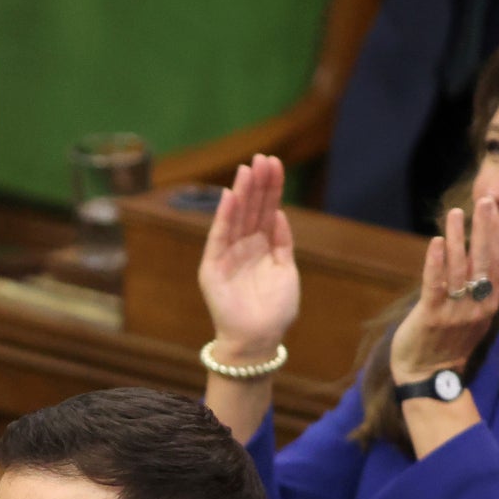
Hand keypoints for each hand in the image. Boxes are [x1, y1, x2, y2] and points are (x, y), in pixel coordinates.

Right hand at [198, 154, 300, 360]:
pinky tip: (230, 197)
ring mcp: (227, 255)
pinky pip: (218, 238)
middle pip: (251, 209)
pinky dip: (224, 218)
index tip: (274, 163)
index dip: (270, 188)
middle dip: (257, 184)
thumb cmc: (275, 311)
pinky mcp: (212, 268)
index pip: (266, 210)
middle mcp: (243, 246)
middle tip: (262, 158)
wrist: (259, 340)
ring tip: (247, 169)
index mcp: (262, 246)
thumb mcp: (286, 270)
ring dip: (241, 194)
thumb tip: (279, 214)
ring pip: (236, 218)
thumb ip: (281, 242)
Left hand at [385, 200, 498, 382]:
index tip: (495, 210)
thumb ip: (479, 290)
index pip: (497, 263)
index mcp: (489, 304)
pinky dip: (436, 263)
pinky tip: (437, 241)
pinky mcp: (432, 317)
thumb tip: (480, 259)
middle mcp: (476, 306)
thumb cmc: (448, 344)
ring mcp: (455, 312)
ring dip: (458, 239)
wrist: (428, 379)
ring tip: (456, 214)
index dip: (496, 235)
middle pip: (485, 262)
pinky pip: (435, 285)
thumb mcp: (473, 317)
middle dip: (485, 230)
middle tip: (486, 201)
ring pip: (459, 269)